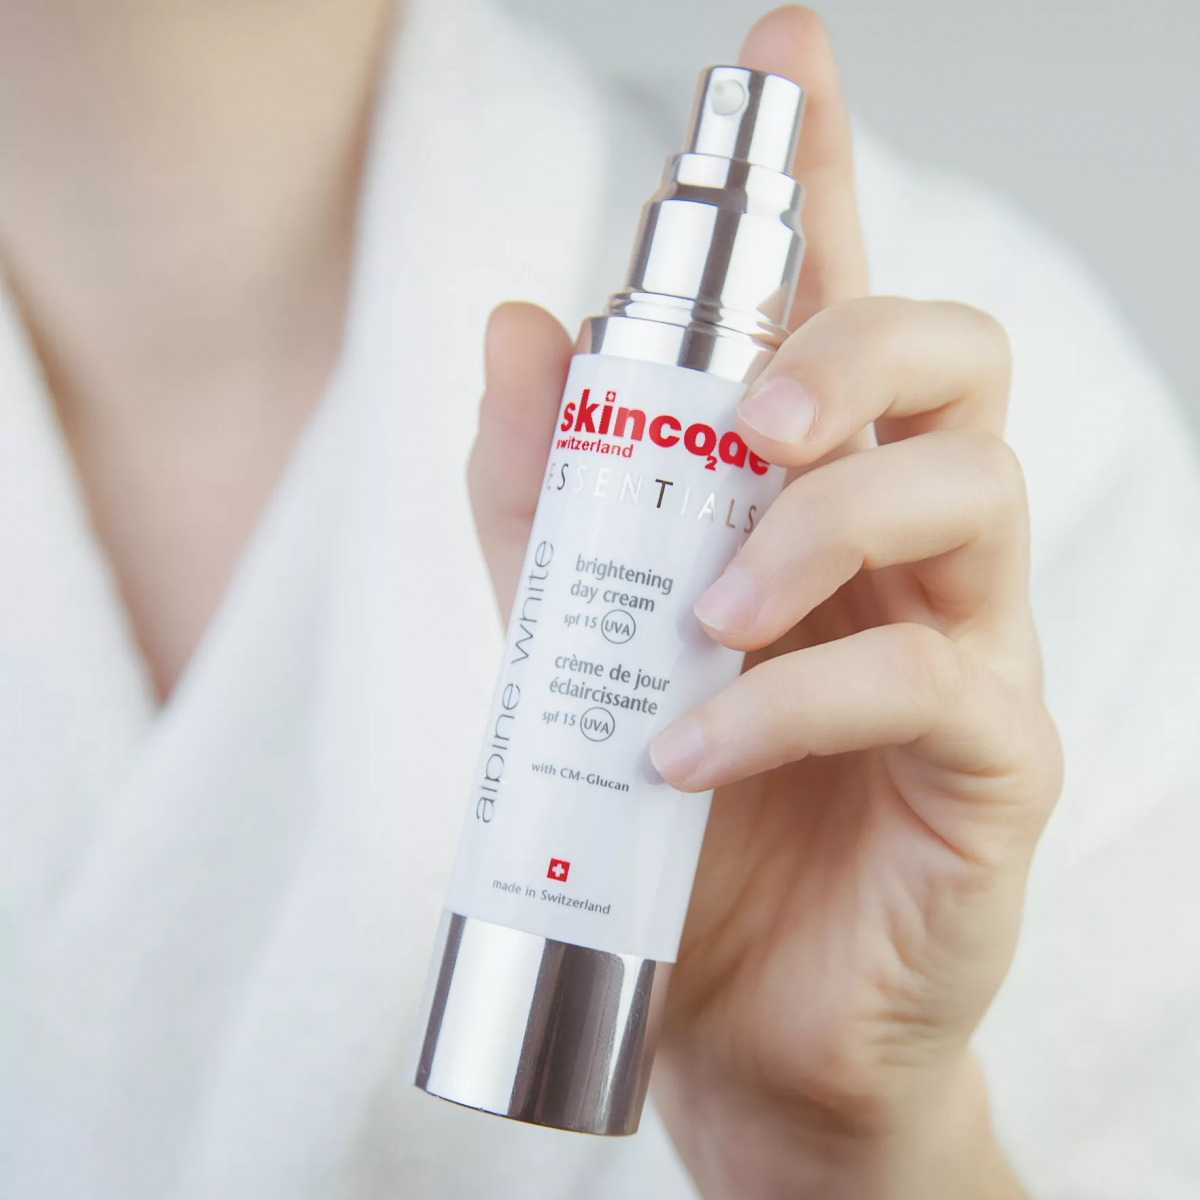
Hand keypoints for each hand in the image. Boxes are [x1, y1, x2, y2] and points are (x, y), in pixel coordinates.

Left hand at [469, 8, 1059, 1196]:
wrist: (738, 1019)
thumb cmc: (671, 829)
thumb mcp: (578, 648)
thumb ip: (551, 501)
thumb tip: (520, 327)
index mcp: (814, 507)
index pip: (835, 305)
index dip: (820, 174)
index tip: (780, 54)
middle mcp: (909, 552)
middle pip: (949, 358)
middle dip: (850, 339)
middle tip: (752, 413)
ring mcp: (971, 646)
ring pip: (967, 492)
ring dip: (817, 524)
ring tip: (707, 611)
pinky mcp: (992, 762)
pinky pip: (928, 679)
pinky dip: (792, 697)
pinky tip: (690, 744)